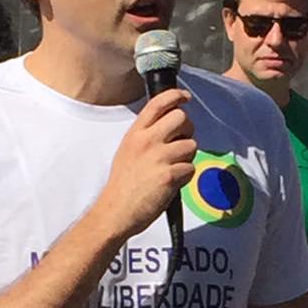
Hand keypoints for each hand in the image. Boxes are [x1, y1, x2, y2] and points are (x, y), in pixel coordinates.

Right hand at [96, 88, 195, 239]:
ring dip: (187, 158)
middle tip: (181, 143)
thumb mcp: (128, 151)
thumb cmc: (123, 185)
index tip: (185, 98)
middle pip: (182, 118)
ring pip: (191, 145)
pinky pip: (191, 168)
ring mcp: (158, 157)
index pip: (158, 103)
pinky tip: (171, 184)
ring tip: (172, 169)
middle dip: (188, 130)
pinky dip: (185, 177)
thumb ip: (146, 135)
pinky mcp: (169, 175)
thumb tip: (170, 126)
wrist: (116, 212)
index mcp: (135, 133)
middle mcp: (147, 141)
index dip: (176, 96)